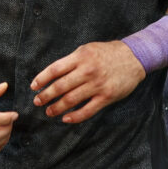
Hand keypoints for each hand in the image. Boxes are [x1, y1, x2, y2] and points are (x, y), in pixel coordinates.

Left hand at [31, 41, 145, 123]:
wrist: (134, 57)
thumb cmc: (107, 53)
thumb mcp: (87, 49)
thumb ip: (71, 61)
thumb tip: (52, 74)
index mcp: (80, 57)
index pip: (55, 69)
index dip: (41, 79)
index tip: (33, 86)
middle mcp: (87, 71)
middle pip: (60, 86)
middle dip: (45, 96)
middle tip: (37, 101)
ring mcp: (97, 85)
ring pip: (71, 100)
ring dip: (57, 107)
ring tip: (48, 111)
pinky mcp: (106, 97)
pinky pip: (87, 110)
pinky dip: (75, 116)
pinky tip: (65, 118)